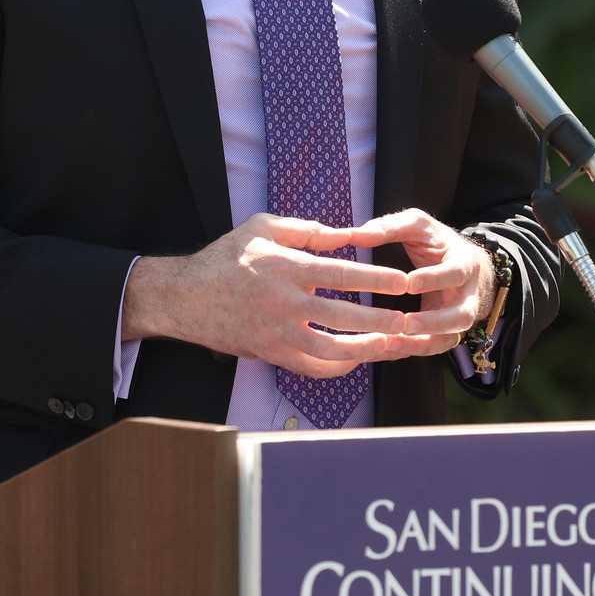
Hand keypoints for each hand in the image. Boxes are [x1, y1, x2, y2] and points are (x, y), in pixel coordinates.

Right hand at [122, 214, 450, 377]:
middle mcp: (283, 303)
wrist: (185, 297)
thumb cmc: (225, 257)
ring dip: (367, 350)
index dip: (375, 279)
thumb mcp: (261, 227)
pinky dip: (339, 367)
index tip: (402, 282)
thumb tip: (346, 234)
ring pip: (332, 350)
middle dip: (382, 320)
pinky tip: (358, 359)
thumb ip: (307, 231)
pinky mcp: (271, 354)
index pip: (340, 274)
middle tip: (410, 319)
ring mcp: (277, 333)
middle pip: (344, 316)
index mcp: (284, 267)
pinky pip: (312, 368)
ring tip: (393, 345)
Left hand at [343, 210, 498, 356]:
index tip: (408, 283)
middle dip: (435, 322)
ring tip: (391, 344)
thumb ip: (389, 228)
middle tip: (406, 323)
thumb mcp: (418, 226)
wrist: (464, 266)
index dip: (434, 279)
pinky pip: (431, 348)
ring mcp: (457, 318)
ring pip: (447, 339)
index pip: (455, 273)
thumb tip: (353, 235)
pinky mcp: (444, 334)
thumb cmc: (436, 243)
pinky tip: (384, 350)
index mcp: (464, 264)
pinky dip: (410, 351)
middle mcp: (467, 295)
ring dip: (421, 344)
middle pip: (461, 316)